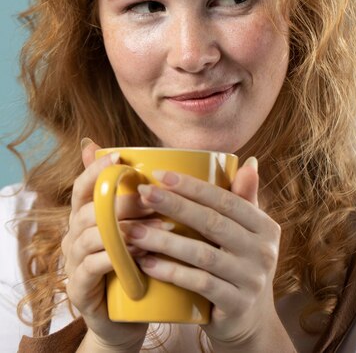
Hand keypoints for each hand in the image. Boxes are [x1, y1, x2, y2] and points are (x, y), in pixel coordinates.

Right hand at [61, 140, 150, 349]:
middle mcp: (74, 235)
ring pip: (91, 236)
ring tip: (160, 225)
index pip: (82, 186)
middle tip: (155, 198)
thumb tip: (148, 162)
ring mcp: (73, 262)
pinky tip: (143, 253)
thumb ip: (138, 198)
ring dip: (126, 228)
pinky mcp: (78, 288)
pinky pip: (93, 266)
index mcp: (85, 216)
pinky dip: (117, 257)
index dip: (97, 170)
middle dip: (124, 201)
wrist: (125, 319)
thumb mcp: (137, 228)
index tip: (120, 157)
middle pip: (91, 209)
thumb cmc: (135, 265)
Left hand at [126, 159, 284, 349]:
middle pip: (212, 222)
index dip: (193, 186)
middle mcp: (263, 251)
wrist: (249, 322)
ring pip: (202, 254)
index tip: (160, 174)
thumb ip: (244, 199)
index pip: (226, 199)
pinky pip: (199, 284)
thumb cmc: (239, 266)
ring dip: (165, 241)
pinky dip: (172, 272)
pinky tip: (147, 263)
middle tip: (143, 193)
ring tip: (134, 230)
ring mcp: (251, 279)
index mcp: (264, 226)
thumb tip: (250, 161)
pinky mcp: (236, 304)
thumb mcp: (248, 234)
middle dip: (174, 205)